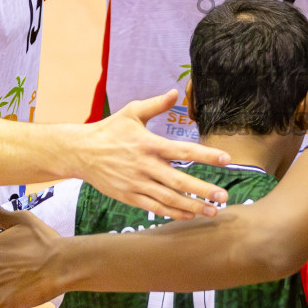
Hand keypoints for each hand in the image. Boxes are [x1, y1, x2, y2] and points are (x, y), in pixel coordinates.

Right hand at [72, 91, 232, 220]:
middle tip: (224, 197)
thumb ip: (156, 104)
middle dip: (203, 190)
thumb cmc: (109, 130)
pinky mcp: (129, 196)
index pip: (183, 150)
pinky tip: (189, 215)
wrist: (80, 152)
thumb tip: (175, 92)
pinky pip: (154, 207)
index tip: (226, 159)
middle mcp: (146, 166)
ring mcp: (137, 183)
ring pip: (169, 199)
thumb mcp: (131, 112)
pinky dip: (172, 213)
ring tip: (212, 212)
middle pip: (179, 181)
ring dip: (192, 206)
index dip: (206, 155)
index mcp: (150, 144)